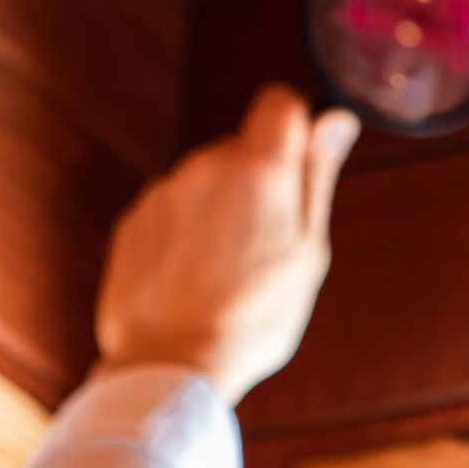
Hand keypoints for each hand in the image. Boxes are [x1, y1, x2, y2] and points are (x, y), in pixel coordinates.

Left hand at [92, 86, 359, 404]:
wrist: (169, 364)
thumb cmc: (253, 315)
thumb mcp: (308, 251)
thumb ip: (316, 177)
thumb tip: (336, 120)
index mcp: (258, 170)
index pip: (280, 103)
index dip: (296, 129)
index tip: (299, 170)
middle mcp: (205, 166)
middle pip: (243, 149)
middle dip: (259, 184)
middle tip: (267, 247)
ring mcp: (163, 192)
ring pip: (207, 181)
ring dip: (221, 210)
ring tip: (226, 271)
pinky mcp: (133, 220)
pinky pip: (174, 209)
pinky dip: (187, 233)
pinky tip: (193, 279)